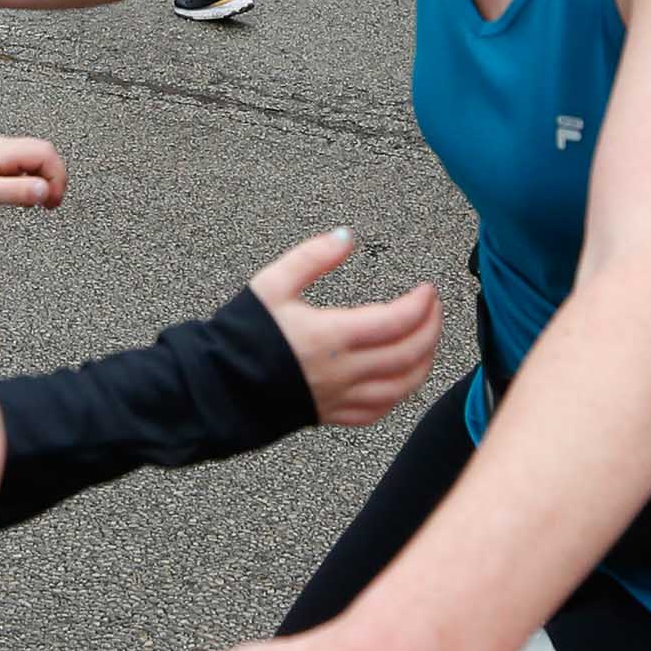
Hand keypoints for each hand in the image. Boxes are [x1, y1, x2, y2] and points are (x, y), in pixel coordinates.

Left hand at [0, 137, 64, 209]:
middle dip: (54, 178)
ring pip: (32, 159)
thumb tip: (44, 190)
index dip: (57, 176)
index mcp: (3, 150)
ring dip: (42, 180)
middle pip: (43, 153)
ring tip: (41, 201)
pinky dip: (28, 181)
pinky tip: (23, 196)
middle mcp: (1, 147)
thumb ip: (16, 190)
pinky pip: (19, 166)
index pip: (46, 153)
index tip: (54, 199)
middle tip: (52, 201)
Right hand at [245, 229, 438, 425]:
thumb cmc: (241, 334)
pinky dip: (400, 392)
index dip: (420, 304)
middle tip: (433, 308)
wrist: (217, 384)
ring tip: (427, 339)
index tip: (426, 289)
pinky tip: (402, 377)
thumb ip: (312, 257)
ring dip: (424, 361)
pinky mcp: (332, 414)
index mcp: (331, 336)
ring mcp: (340, 396)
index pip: (396, 321)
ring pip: (402, 386)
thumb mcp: (272, 284)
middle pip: (408, 353)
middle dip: (430, 328)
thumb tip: (347, 237)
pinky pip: (380, 409)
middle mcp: (343, 371)